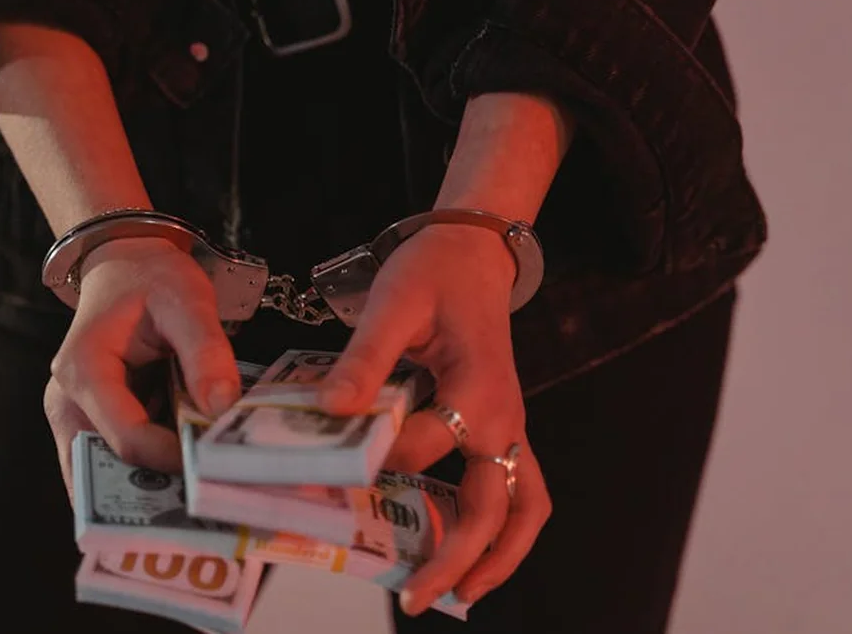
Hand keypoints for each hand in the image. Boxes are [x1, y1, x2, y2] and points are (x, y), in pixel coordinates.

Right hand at [44, 237, 241, 496]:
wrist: (124, 265)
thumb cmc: (152, 277)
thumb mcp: (187, 299)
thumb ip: (205, 350)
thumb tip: (222, 408)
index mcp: (84, 369)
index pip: (128, 437)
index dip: (174, 458)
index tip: (218, 463)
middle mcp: (65, 401)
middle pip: (108, 468)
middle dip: (155, 493)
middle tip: (205, 507)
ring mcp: (71, 417)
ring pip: (107, 475)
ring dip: (149, 490)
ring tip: (198, 500)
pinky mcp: (87, 425)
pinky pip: (112, 463)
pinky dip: (146, 475)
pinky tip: (184, 478)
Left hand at [319, 224, 551, 612]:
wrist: (473, 253)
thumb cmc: (433, 273)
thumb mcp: (393, 304)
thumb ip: (364, 359)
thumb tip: (330, 410)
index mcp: (478, 387)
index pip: (424, 445)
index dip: (376, 461)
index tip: (327, 475)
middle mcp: (504, 417)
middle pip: (495, 507)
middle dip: (458, 559)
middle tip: (416, 600)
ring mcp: (509, 426)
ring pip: (524, 508)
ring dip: (498, 557)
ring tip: (459, 594)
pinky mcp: (503, 428)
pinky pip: (520, 490)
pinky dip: (503, 529)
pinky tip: (469, 553)